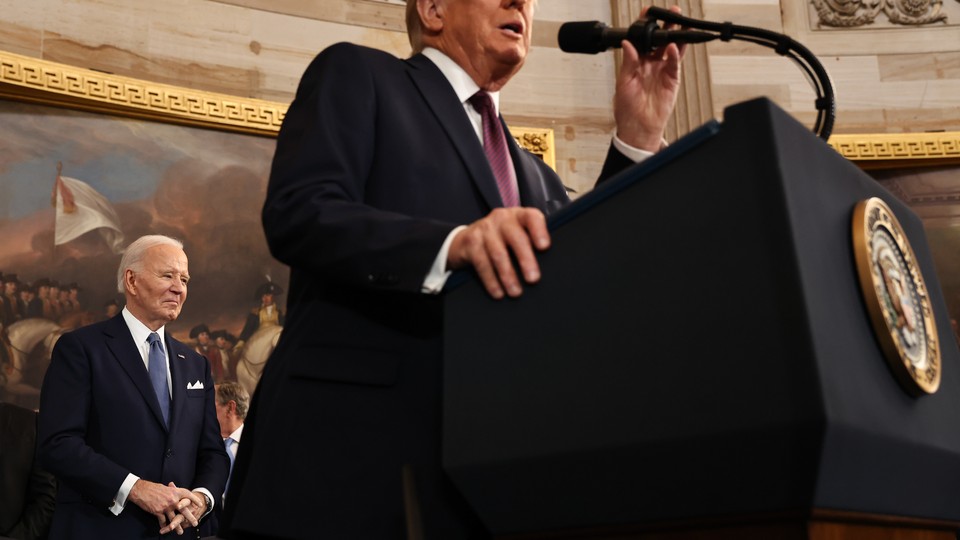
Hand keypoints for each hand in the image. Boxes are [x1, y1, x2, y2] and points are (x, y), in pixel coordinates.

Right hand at [128, 479, 196, 534]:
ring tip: (181, 532)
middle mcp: (172, 500)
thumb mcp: (166, 488)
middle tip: (195, 523)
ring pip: (174, 519)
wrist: (141, 490)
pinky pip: (163, 521)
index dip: (195, 500)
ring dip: (177, 526)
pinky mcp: (158, 512)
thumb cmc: (153, 488)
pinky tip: (165, 529)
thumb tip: (177, 493)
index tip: (200, 505)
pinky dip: (164, 525)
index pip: (188, 495)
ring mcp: (166, 506)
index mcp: (175, 492)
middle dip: (190, 517)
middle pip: (184, 510)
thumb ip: (172, 492)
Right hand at [447, 207, 550, 298]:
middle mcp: (502, 218)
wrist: (467, 239)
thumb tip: (550, 266)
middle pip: (517, 238)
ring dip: (508, 275)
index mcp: (518, 215)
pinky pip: (482, 264)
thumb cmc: (501, 239)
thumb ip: (530, 242)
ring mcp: (485, 228)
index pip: (531, 217)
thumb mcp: (516, 235)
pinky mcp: (471, 241)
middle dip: (526, 260)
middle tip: (533, 279)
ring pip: (499, 254)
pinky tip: (498, 292)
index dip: (539, 230)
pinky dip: (491, 281)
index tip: (544, 247)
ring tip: (516, 292)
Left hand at [613, 5, 686, 151]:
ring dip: (676, 36)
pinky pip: (675, 64)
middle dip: (666, 26)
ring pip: (672, 48)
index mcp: (637, 62)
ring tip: (681, 23)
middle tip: (671, 13)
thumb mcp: (623, 83)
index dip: (645, 26)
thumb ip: (628, 62)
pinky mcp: (672, 79)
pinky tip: (674, 47)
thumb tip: (627, 44)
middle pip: (660, 40)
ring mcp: (662, 70)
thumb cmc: (627, 108)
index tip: (647, 12)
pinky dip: (675, 55)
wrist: (638, 127)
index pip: (642, 40)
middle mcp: (651, 63)